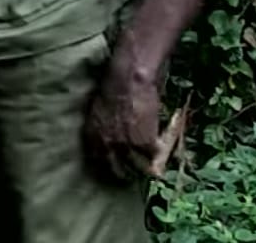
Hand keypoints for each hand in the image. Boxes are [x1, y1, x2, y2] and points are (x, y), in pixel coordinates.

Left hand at [84, 63, 162, 181]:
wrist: (127, 81)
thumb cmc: (112, 88)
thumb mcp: (99, 111)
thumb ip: (103, 127)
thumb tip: (111, 136)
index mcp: (92, 136)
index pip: (98, 159)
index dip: (109, 162)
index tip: (115, 164)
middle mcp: (107, 145)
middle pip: (117, 169)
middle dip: (126, 174)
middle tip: (134, 175)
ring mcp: (126, 146)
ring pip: (139, 166)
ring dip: (146, 167)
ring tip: (152, 169)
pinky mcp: (145, 143)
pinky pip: (155, 154)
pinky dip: (160, 151)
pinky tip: (163, 148)